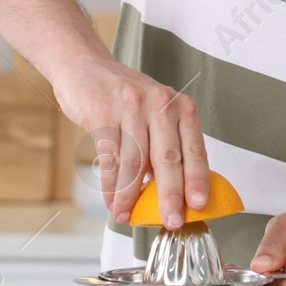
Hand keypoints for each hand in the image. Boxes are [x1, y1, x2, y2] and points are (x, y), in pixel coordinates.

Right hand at [50, 53, 205, 228]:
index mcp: (180, 106)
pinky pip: (109, 158)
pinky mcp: (103, 113)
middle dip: (170, 195)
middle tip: (172, 221)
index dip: (197, 179)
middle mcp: (160, 104)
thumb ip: (166, 145)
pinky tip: (111, 201)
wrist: (86, 65)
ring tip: (127, 217)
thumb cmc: (125, 96)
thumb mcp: (155, 112)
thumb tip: (171, 193)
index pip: (194, 148)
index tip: (199, 204)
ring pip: (134, 162)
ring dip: (130, 196)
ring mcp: (131, 107)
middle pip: (167, 158)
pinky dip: (110, 185)